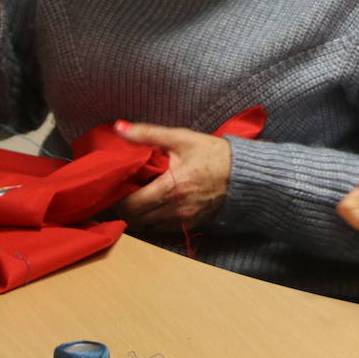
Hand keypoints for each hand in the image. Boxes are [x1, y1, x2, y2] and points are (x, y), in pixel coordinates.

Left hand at [114, 121, 231, 231]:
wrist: (244, 173)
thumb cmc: (213, 154)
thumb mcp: (181, 138)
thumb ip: (148, 134)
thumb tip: (119, 128)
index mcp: (170, 188)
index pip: (131, 205)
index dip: (117, 199)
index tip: (114, 187)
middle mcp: (176, 209)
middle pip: (135, 219)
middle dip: (124, 208)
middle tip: (121, 193)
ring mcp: (183, 220)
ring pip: (147, 227)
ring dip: (138, 216)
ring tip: (136, 198)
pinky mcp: (190, 225)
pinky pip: (162, 229)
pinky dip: (153, 220)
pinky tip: (153, 204)